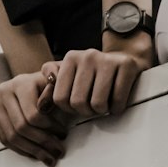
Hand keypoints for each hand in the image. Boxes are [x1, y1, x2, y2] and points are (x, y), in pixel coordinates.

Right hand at [0, 70, 71, 166]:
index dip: (51, 128)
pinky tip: (35, 154)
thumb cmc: (47, 86)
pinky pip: (4, 139)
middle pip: (21, 127)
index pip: (33, 115)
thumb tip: (53, 99)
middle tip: (57, 151)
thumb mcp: (57, 84)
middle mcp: (4, 91)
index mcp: (21, 83)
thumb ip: (57, 90)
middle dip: (42, 142)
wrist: (31, 83)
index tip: (63, 134)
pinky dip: (21, 150)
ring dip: (32, 151)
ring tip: (48, 157)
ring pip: (12, 136)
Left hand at [36, 39, 154, 121]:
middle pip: (78, 103)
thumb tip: (41, 105)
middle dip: (86, 111)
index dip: (69, 109)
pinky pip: (117, 101)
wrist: (124, 60)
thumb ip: (52, 87)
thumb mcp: (70, 76)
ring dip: (102, 111)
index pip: (60, 98)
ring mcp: (107, 60)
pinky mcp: (126, 66)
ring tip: (104, 103)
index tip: (77, 105)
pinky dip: (117, 108)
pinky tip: (116, 101)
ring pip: (98, 104)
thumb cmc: (94, 74)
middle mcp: (87, 56)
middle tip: (92, 106)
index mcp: (70, 58)